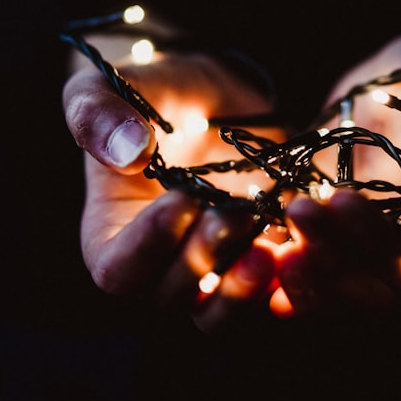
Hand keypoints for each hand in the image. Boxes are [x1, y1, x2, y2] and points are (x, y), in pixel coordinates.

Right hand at [63, 48, 284, 331]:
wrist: (218, 97)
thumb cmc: (153, 93)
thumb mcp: (111, 84)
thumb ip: (98, 111)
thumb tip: (126, 151)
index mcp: (110, 234)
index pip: (117, 270)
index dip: (146, 246)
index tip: (181, 200)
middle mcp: (158, 266)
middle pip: (171, 296)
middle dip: (203, 260)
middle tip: (233, 214)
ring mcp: (211, 272)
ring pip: (219, 315)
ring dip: (242, 290)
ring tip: (267, 249)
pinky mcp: (258, 266)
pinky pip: (269, 299)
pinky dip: (286, 282)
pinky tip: (301, 246)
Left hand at [271, 1, 400, 317]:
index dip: (376, 243)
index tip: (344, 202)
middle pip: (370, 284)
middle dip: (332, 257)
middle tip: (302, 212)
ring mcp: (364, 245)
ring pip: (335, 285)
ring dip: (306, 273)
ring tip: (279, 237)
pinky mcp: (329, 231)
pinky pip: (307, 263)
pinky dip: (281, 270)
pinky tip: (258, 254)